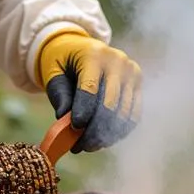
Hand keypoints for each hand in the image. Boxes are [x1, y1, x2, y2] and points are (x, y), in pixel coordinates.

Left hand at [37, 31, 141, 152]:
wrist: (81, 46)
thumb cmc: (64, 61)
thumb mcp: (54, 72)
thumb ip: (60, 95)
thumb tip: (66, 124)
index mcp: (93, 54)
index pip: (90, 88)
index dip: (83, 112)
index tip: (74, 130)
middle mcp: (117, 61)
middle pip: (109, 104)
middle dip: (93, 130)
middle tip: (78, 147)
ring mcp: (131, 72)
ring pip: (123, 113)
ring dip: (106, 135)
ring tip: (88, 145)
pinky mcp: (138, 83)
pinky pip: (134, 114)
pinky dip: (120, 131)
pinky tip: (104, 139)